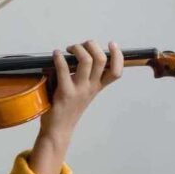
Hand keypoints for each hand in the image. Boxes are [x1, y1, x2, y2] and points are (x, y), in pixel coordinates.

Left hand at [29, 40, 122, 173]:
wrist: (59, 129)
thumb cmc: (68, 108)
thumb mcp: (84, 92)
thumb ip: (86, 77)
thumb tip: (81, 55)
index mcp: (98, 87)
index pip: (116, 72)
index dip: (118, 56)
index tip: (112, 45)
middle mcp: (91, 88)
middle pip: (101, 60)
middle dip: (92, 45)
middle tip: (81, 46)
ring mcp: (79, 90)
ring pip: (86, 61)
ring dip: (78, 48)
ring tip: (69, 49)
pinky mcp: (64, 92)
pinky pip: (64, 69)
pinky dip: (59, 58)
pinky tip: (55, 54)